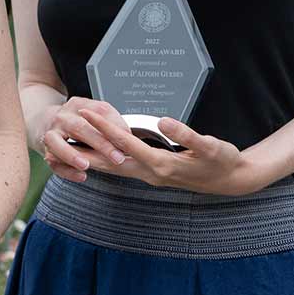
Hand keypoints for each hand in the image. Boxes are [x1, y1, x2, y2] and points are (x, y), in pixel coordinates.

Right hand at [37, 97, 130, 182]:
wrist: (46, 121)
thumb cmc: (77, 120)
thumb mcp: (95, 113)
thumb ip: (113, 121)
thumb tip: (128, 136)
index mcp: (77, 105)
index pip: (97, 112)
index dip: (113, 127)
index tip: (128, 141)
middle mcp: (62, 118)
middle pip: (78, 128)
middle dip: (99, 143)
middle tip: (117, 158)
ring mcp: (50, 134)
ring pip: (56, 143)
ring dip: (71, 155)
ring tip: (85, 165)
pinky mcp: (45, 151)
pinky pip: (53, 162)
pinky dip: (66, 171)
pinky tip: (81, 176)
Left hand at [76, 109, 264, 195]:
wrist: (232, 180)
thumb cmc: (223, 161)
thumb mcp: (211, 146)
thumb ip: (187, 135)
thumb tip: (165, 122)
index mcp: (162, 165)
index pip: (126, 144)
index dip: (105, 127)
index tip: (87, 113)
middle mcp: (152, 174)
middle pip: (111, 160)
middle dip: (86, 147)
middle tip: (62, 136)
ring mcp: (151, 176)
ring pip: (114, 168)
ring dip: (92, 158)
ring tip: (67, 150)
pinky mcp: (152, 174)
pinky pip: (123, 169)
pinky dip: (106, 162)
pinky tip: (95, 157)